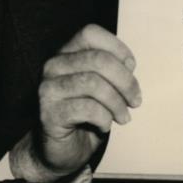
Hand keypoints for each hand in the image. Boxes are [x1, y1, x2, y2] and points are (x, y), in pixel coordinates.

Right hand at [12, 24, 140, 180]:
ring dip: (117, 103)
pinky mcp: (48, 113)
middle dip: (125, 81)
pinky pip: (87, 109)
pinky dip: (104, 118)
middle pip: (98, 59)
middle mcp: (53, 66)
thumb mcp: (104, 86)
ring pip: (94, 84)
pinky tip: (104, 125)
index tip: (131, 68)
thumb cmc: (87, 115)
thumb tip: (128, 65)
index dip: (117, 47)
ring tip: (122, 116)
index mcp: (67, 54)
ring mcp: (48, 89)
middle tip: (135, 100)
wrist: (63, 149)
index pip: (90, 33)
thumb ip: (113, 69)